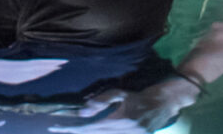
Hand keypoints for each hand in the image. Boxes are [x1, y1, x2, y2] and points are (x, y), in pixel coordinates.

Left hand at [65, 75, 201, 131]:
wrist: (166, 102)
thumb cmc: (142, 95)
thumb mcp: (121, 93)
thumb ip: (102, 101)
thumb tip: (82, 110)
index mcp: (121, 119)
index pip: (91, 127)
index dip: (73, 128)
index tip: (56, 127)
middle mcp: (126, 131)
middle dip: (76, 132)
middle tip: (57, 129)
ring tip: (71, 130)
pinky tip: (93, 131)